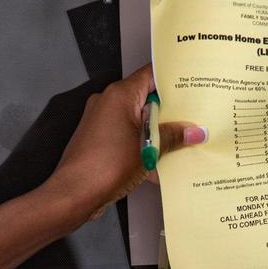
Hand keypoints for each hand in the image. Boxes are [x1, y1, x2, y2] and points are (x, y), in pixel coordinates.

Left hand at [45, 64, 206, 220]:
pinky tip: (158, 166)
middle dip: (170, 113)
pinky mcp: (99, 140)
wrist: (74, 193)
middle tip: (193, 120)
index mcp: (120, 95)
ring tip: (179, 145)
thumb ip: (172, 137)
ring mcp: (102, 122)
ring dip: (157, 134)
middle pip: (146, 100)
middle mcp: (108, 103)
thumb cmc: (104, 167)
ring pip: (138, 121)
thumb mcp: (148, 150)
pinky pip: (127, 136)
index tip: (193, 86)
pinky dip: (142, 147)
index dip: (173, 79)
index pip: (151, 75)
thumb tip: (193, 132)